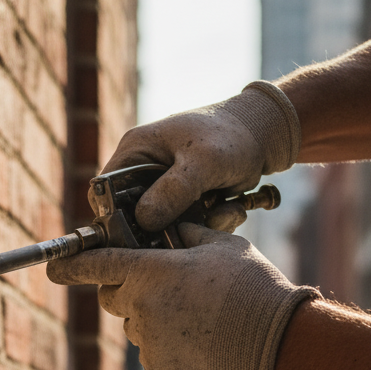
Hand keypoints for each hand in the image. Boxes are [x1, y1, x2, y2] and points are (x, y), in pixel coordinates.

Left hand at [47, 224, 319, 369]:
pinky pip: (155, 356)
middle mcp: (140, 310)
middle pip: (115, 298)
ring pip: (138, 328)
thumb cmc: (253, 287)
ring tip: (200, 319)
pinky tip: (204, 343)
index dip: (71, 265)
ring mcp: (149, 346)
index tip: (54, 269)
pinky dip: (172, 349)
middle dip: (132, 290)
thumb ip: (183, 234)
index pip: (96, 265)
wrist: (280, 343)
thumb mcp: (221, 244)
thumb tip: (164, 225)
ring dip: (156, 321)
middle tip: (170, 288)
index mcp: (150, 273)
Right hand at [98, 82, 300, 231]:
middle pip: (130, 216)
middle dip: (160, 228)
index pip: (104, 191)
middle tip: (185, 231)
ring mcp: (162, 189)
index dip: (112, 217)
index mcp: (134, 151)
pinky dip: (205, 226)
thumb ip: (173, 190)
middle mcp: (142, 171)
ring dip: (189, 229)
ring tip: (220, 213)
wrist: (266, 136)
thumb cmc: (232, 136)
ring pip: (159, 227)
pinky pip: (182, 227)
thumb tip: (145, 221)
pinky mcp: (181, 203)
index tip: (138, 233)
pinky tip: (228, 210)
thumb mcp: (203, 161)